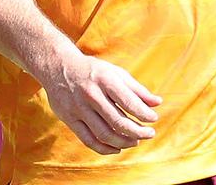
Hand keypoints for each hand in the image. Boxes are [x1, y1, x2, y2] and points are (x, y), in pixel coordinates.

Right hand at [36, 50, 161, 154]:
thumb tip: (158, 103)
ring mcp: (78, 108)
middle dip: (138, 132)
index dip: (144, 114)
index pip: (129, 102)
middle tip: (149, 134)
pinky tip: (116, 148)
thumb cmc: (92, 71)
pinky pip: (88, 140)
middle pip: (118, 122)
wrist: (57, 66)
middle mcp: (91, 94)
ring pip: (104, 134)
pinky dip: (105, 149)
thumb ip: (136, 89)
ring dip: (124, 142)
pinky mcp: (69, 118)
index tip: (153, 119)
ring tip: (135, 141)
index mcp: (104, 80)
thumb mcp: (115, 73)